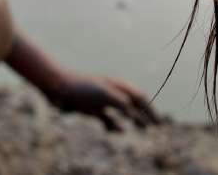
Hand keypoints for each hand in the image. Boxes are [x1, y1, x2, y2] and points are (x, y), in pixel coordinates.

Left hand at [45, 71, 159, 130]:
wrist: (59, 86)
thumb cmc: (82, 87)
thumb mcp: (105, 94)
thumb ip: (122, 103)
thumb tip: (136, 114)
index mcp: (118, 86)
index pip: (140, 98)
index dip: (151, 109)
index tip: (158, 122)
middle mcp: (113, 92)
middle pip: (134, 104)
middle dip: (145, 115)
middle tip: (155, 127)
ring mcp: (103, 101)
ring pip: (123, 112)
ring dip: (133, 120)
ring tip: (141, 129)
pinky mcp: (92, 109)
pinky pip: (107, 119)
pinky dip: (114, 125)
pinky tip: (116, 131)